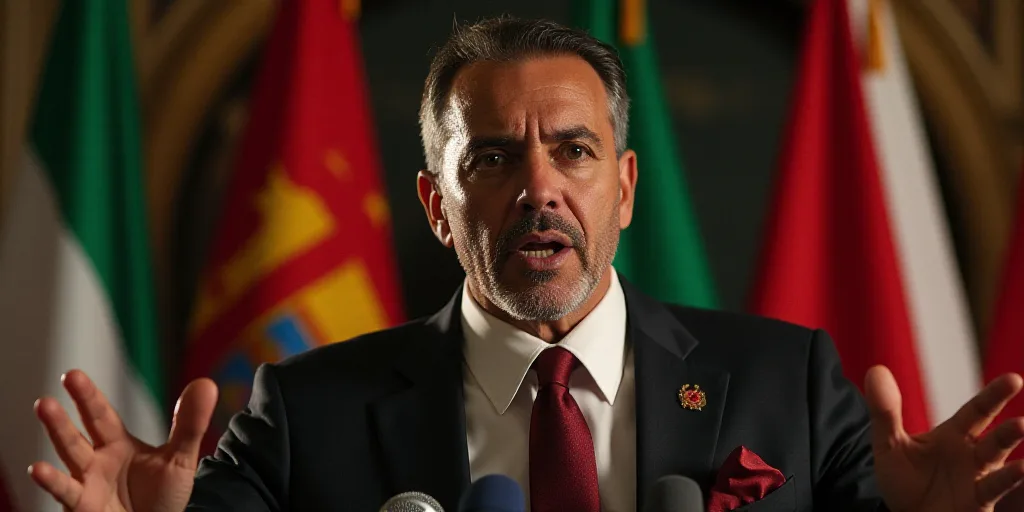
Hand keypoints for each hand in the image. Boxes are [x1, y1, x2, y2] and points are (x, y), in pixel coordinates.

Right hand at [28, 370, 217, 511]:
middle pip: (80, 432)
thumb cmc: (163, 495)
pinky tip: (39, 468)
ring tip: (45, 407)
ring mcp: (87, 483)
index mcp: (117, 444)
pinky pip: (66, 493)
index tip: (72, 375)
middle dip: (68, 408)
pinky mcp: (83, 506)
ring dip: (57, 432)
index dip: (88, 396)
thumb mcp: (180, 458)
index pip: (100, 415)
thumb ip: (190, 424)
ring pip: (70, 454)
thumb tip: (207, 383)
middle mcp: (97, 461)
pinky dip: (53, 482)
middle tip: (62, 380)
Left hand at [866, 366, 1023, 511]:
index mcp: (954, 436)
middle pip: (995, 434)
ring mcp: (977, 478)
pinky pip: (993, 488)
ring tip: (1020, 425)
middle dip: (1008, 418)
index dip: (994, 395)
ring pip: (996, 457)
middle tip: (1020, 392)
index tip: (1013, 379)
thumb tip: (876, 370)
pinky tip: (1021, 467)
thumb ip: (884, 410)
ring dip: (1008, 441)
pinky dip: (1007, 479)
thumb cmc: (903, 480)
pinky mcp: (976, 502)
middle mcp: (971, 455)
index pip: (977, 411)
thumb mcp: (889, 444)